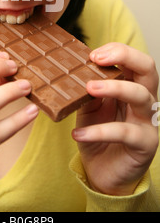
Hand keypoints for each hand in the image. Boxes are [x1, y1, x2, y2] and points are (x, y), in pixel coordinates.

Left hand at [72, 43, 158, 195]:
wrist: (102, 171)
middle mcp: (144, 100)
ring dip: (114, 87)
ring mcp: (147, 121)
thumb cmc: (98, 132)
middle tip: (97, 59)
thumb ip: (87, 89)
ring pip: (140, 96)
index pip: (134, 60)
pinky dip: (99, 131)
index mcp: (132, 86)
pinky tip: (78, 134)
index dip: (117, 51)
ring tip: (88, 88)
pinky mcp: (144, 144)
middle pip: (148, 69)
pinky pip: (124, 132)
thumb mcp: (89, 106)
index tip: (93, 54)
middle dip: (125, 57)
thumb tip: (75, 68)